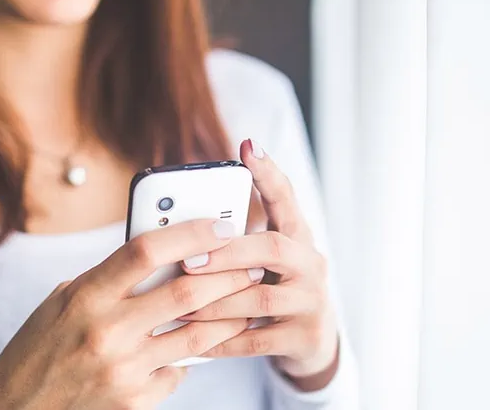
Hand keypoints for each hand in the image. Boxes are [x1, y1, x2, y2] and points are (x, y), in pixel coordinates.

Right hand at [0, 219, 258, 409]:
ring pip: (197, 337)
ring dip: (228, 317)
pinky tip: (199, 348)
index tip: (219, 225)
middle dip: (228, 274)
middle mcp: (106, 331)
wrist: (16, 409)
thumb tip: (165, 253)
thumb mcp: (65, 300)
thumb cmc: (41, 346)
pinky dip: (191, 358)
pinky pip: (178, 372)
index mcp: (85, 296)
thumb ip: (110, 279)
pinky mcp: (134, 402)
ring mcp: (123, 370)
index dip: (190, 232)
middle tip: (250, 264)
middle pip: (185, 293)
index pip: (146, 251)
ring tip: (246, 303)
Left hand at [178, 139, 340, 387]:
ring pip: (261, 298)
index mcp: (297, 237)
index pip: (286, 198)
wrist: (312, 342)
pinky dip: (223, 340)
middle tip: (188, 260)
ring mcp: (312, 301)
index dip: (269, 173)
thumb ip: (234, 243)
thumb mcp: (262, 261)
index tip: (248, 146)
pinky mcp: (305, 336)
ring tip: (180, 305)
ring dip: (216, 301)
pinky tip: (195, 341)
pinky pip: (257, 340)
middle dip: (227, 253)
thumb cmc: (272, 290)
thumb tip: (177, 226)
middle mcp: (311, 264)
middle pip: (274, 248)